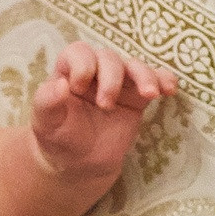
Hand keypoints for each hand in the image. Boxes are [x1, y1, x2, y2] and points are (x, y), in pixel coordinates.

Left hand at [30, 42, 177, 177]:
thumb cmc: (58, 137)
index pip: (79, 52)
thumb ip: (46, 102)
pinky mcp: (137, 97)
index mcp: (69, 71)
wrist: (80, 162)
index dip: (82, 66)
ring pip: (135, 66)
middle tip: (105, 105)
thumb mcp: (45, 123)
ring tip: (149, 94)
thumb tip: (59, 84)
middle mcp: (95, 71)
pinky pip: (155, 80)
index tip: (78, 88)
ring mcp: (119, 83)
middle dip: (111, 78)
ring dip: (144, 76)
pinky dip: (164, 80)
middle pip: (109, 58)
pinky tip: (169, 90)